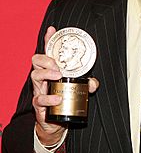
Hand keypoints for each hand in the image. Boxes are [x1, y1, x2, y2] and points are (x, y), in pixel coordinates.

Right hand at [32, 26, 98, 145]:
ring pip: (35, 75)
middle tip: (57, 64)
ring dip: (46, 73)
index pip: (48, 52)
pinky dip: (49, 97)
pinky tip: (58, 98)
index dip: (49, 40)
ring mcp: (39, 90)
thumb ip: (87, 84)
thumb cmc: (64, 100)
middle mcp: (43, 78)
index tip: (52, 29)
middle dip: (46, 59)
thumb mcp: (79, 89)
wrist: (55, 123)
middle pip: (37, 60)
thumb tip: (93, 83)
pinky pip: (40, 98)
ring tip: (57, 76)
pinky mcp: (39, 104)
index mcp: (52, 70)